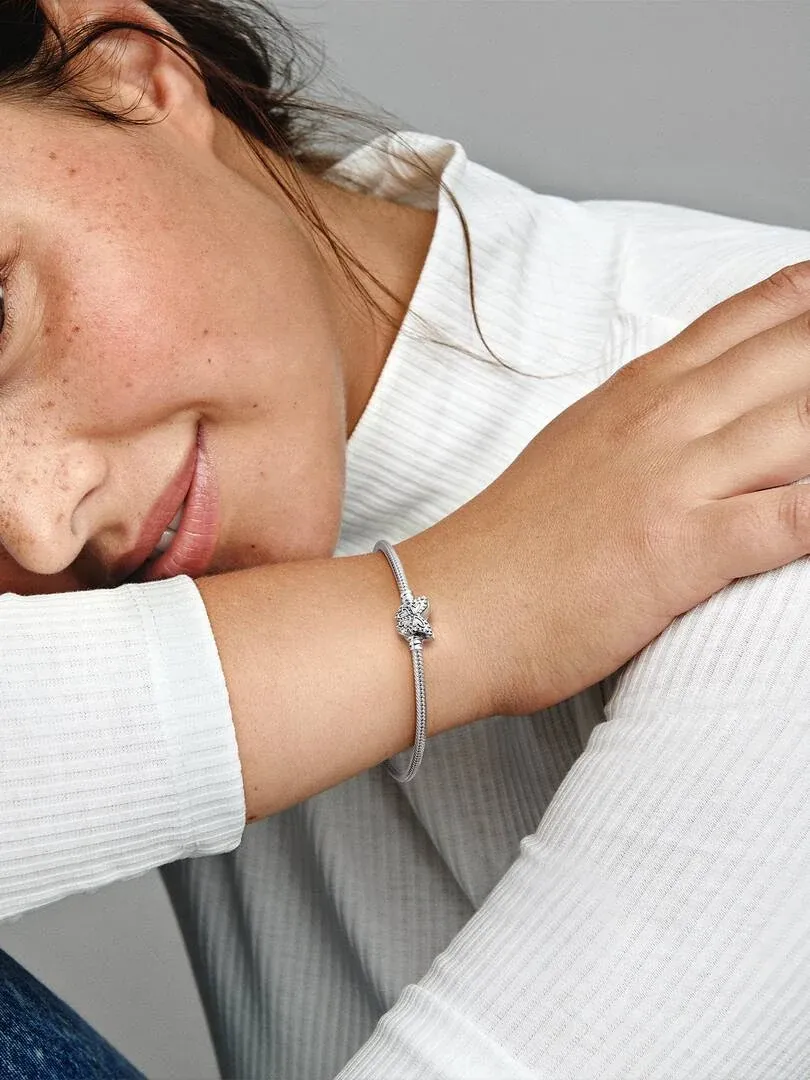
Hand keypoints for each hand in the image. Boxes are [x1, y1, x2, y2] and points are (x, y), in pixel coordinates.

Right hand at [403, 261, 809, 717]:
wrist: (448, 605)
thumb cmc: (511, 545)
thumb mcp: (578, 452)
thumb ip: (644, 425)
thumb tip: (697, 423)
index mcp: (639, 391)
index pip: (750, 317)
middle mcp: (665, 418)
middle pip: (797, 355)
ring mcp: (675, 478)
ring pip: (807, 423)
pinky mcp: (680, 547)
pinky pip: (791, 516)